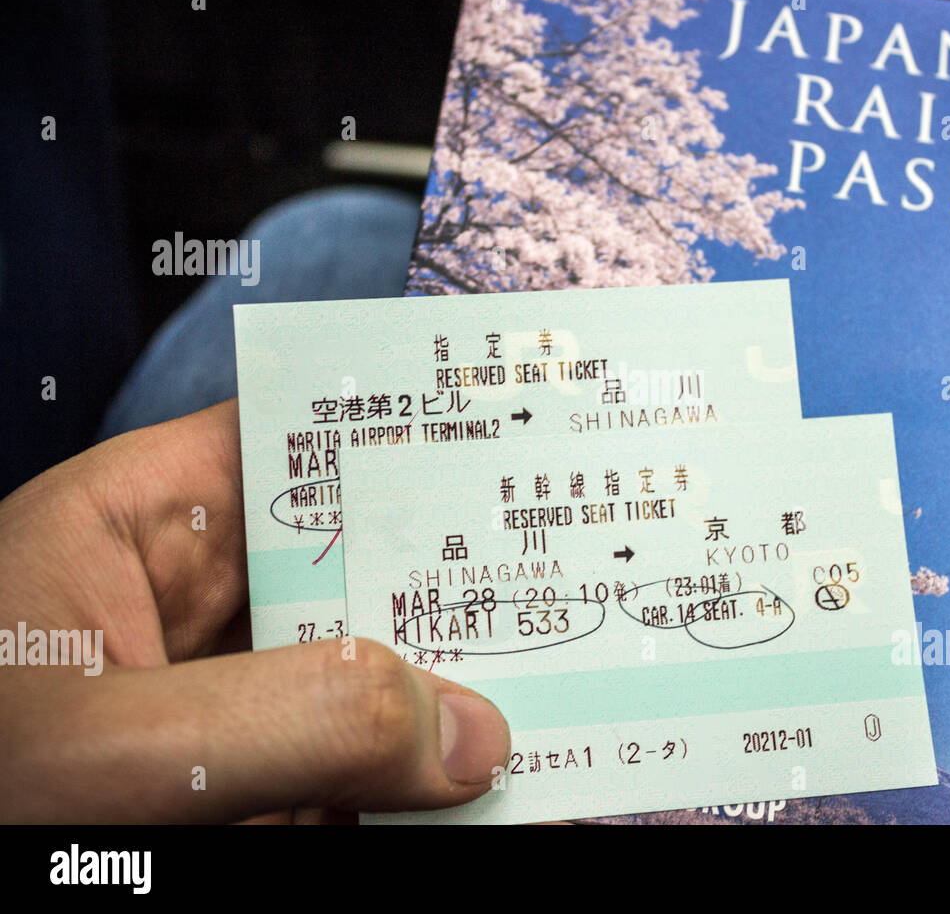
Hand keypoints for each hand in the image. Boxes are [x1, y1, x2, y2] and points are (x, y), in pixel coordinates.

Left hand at [0, 400, 508, 822]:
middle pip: (347, 566)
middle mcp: (185, 613)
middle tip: (561, 577)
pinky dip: (415, 784)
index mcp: (127, 537)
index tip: (504, 442)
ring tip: (557, 678)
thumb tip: (465, 731)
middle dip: (447, 581)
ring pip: (362, 675)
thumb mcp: (104, 755)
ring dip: (446, 688)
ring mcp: (221, 712)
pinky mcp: (242, 798)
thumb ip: (287, 721)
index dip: (389, 433)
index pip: (280, 444)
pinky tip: (483, 781)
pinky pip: (350, 773)